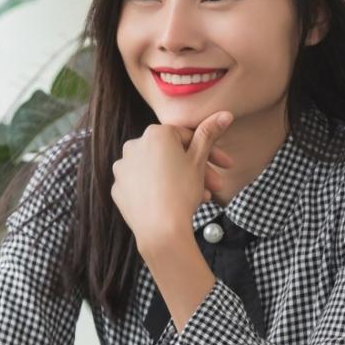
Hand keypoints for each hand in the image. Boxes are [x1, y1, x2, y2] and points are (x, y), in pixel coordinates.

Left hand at [110, 111, 234, 253]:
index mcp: (155, 133)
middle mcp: (134, 145)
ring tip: (201, 198)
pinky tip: (174, 203)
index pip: (187, 137)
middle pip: (172, 155)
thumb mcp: (199, 161)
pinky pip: (143, 185)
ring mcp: (123, 168)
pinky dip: (158, 190)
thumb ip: (209, 134)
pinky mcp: (118, 188)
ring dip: (180, 180)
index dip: (209, 152)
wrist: (161, 230)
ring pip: (158, 170)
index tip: (225, 166)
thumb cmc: (182, 192)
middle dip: (197, 169)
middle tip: (217, 186)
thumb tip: (225, 114)